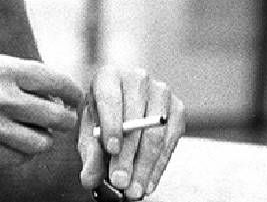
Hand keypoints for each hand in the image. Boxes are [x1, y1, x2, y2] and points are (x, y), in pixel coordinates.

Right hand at [0, 55, 82, 170]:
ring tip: (34, 130)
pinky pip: (20, 158)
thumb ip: (18, 72)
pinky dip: (23, 152)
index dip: (73, 92)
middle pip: (58, 117)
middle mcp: (3, 98)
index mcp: (6, 70)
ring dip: (43, 138)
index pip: (57, 82)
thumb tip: (52, 87)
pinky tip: (13, 141)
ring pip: (42, 142)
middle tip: (60, 117)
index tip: (75, 97)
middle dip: (65, 118)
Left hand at [76, 66, 183, 199]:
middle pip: (136, 117)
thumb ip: (89, 155)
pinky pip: (172, 138)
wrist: (123, 115)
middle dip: (128, 154)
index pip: (111, 98)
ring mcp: (161, 91)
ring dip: (145, 164)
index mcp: (108, 77)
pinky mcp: (177, 108)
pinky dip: (159, 165)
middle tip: (120, 182)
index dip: (112, 124)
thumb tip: (90, 178)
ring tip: (134, 189)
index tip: (111, 150)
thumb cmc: (101, 122)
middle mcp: (137, 78)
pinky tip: (148, 182)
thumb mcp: (89, 137)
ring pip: (156, 130)